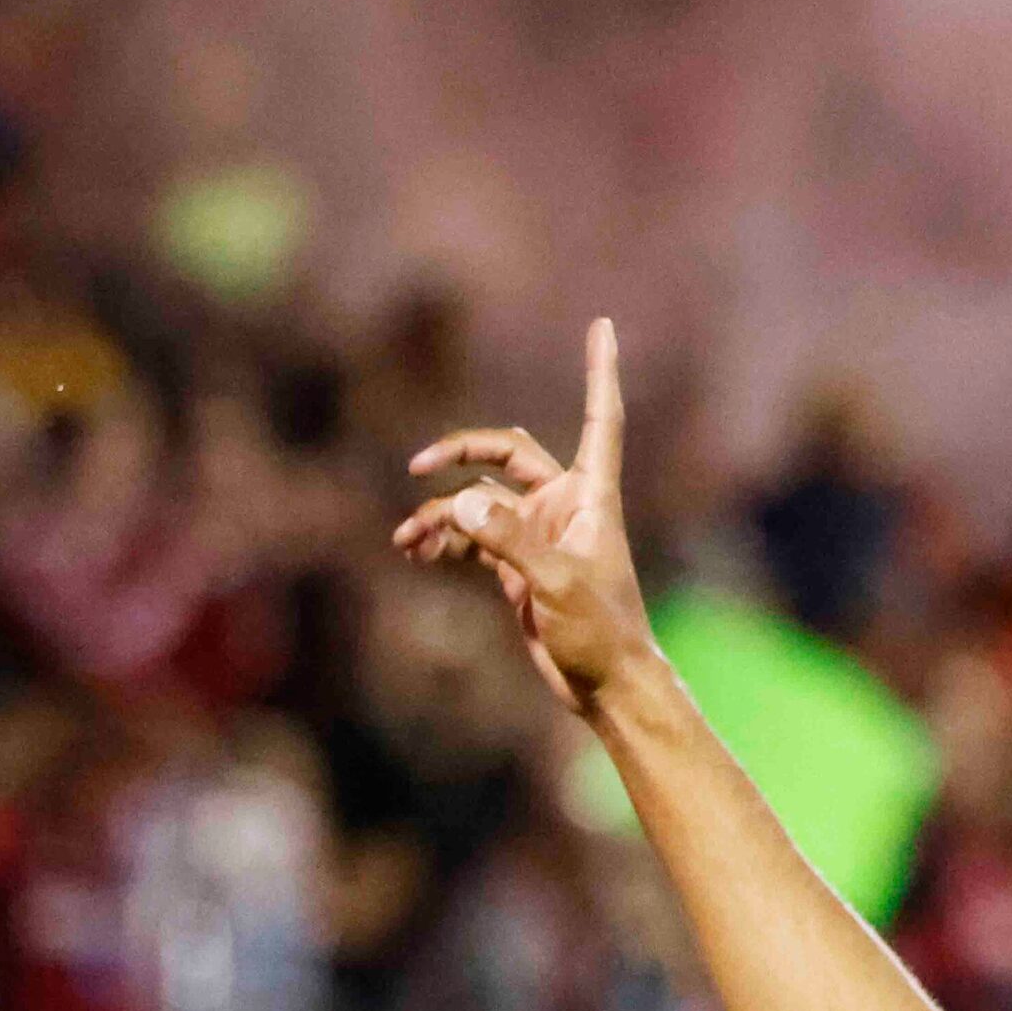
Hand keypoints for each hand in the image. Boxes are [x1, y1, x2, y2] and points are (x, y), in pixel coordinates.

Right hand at [392, 319, 656, 712]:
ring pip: (480, 499)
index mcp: (591, 495)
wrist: (604, 685)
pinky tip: (417, 550)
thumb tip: (460, 505)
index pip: (601, 417)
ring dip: (442, 512)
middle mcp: (564, 505)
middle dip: (463, 452)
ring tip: (407, 537)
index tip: (601, 325)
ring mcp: (537, 534)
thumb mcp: (556, 584)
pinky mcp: (517, 565)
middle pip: (509, 452)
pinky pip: (472, 536)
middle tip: (420, 465)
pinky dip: (444, 539)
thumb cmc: (601, 632)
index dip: (600, 371)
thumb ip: (509, 541)